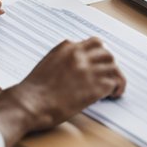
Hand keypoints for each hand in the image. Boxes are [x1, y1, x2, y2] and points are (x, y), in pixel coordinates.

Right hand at [0, 38, 125, 144]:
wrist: (29, 103)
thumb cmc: (34, 89)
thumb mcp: (48, 63)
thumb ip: (64, 59)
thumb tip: (75, 67)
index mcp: (67, 48)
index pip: (93, 43)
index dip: (98, 55)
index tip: (99, 64)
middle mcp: (79, 55)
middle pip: (106, 52)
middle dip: (109, 64)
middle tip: (109, 75)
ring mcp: (88, 70)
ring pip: (113, 66)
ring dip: (116, 76)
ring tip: (114, 88)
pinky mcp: (94, 86)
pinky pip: (114, 82)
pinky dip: (117, 88)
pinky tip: (113, 95)